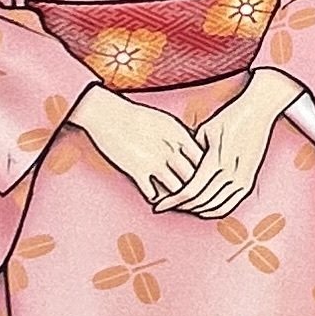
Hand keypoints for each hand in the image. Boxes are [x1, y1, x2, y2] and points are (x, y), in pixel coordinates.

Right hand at [68, 87, 205, 207]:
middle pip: (194, 177)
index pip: (205, 160)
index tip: (206, 178)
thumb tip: (200, 150)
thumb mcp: (167, 122)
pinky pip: (151, 193)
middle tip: (197, 197)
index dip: (207, 171)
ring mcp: (154, 161)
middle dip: (197, 188)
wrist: (107, 114)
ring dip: (177, 197)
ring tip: (177, 201)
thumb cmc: (138, 116)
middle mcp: (170, 150)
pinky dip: (155, 198)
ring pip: (177, 189)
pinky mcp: (135, 171)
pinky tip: (155, 197)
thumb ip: (184, 138)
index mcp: (181, 136)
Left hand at [161, 70, 297, 217]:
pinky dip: (214, 210)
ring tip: (182, 207)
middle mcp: (231, 173)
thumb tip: (174, 170)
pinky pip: (229, 204)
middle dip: (181, 206)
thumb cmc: (229, 118)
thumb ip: (191, 153)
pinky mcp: (248, 181)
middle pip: (201, 200)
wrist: (258, 113)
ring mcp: (242, 178)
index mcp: (216, 160)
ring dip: (196, 209)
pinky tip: (202, 209)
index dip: (172, 201)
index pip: (190, 190)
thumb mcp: (204, 131)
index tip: (159, 205)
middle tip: (168, 206)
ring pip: (214, 206)